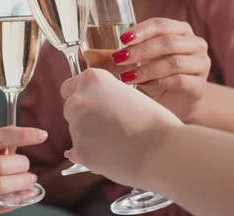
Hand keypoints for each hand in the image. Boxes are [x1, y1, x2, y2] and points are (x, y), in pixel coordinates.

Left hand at [61, 68, 182, 188]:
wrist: (162, 151)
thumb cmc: (155, 122)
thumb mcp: (129, 94)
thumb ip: (106, 95)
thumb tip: (97, 104)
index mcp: (93, 80)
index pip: (71, 85)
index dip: (84, 95)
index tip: (94, 103)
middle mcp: (79, 100)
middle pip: (71, 107)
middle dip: (84, 114)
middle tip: (108, 124)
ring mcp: (76, 127)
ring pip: (75, 130)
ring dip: (88, 135)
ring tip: (115, 141)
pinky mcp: (80, 151)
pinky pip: (77, 152)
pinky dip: (89, 154)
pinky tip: (109, 155)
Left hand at [111, 18, 209, 120]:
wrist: (176, 103)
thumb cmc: (158, 76)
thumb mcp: (144, 59)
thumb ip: (130, 51)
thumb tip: (98, 53)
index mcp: (182, 30)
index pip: (161, 24)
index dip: (141, 30)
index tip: (122, 39)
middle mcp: (196, 44)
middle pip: (168, 42)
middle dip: (141, 50)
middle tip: (119, 59)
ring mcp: (202, 64)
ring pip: (173, 62)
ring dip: (146, 69)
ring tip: (126, 76)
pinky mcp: (200, 86)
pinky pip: (179, 81)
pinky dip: (157, 83)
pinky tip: (142, 86)